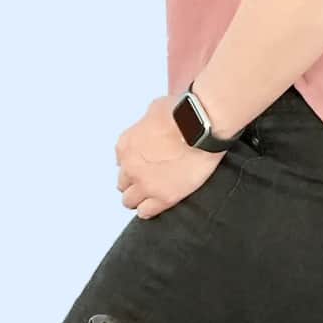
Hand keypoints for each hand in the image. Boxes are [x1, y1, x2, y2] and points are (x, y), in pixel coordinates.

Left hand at [115, 95, 226, 219]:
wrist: (201, 127)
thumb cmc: (183, 114)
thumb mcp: (155, 110)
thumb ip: (147, 125)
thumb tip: (153, 127)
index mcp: (126, 145)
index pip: (121, 162)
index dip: (134, 164)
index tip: (143, 165)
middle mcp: (130, 166)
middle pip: (123, 183)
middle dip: (134, 182)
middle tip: (148, 180)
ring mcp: (145, 184)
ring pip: (129, 201)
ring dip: (138, 198)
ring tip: (151, 196)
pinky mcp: (163, 198)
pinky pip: (146, 212)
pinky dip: (148, 210)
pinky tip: (156, 205)